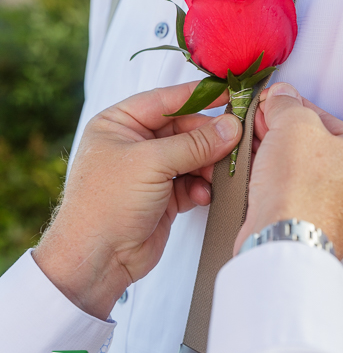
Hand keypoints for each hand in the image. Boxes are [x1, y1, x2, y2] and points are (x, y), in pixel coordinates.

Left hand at [33, 82, 241, 319]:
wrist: (97, 259)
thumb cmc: (107, 203)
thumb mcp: (152, 163)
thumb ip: (195, 143)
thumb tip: (231, 127)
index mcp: (119, 123)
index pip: (165, 100)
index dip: (198, 96)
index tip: (229, 93)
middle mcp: (133, 143)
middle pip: (183, 130)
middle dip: (208, 138)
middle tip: (235, 140)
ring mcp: (148, 171)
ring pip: (191, 156)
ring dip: (208, 165)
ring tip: (220, 173)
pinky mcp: (162, 196)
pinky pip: (191, 182)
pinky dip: (200, 187)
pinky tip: (203, 195)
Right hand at [234, 83, 342, 258]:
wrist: (282, 243)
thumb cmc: (300, 187)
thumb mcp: (293, 124)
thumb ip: (287, 104)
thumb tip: (281, 96)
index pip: (331, 123)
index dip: (297, 109)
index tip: (275, 104)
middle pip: (317, 151)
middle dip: (284, 136)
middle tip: (260, 125)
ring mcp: (338, 220)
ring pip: (303, 178)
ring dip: (277, 161)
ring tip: (253, 149)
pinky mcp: (312, 237)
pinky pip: (293, 201)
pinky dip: (275, 188)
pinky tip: (255, 177)